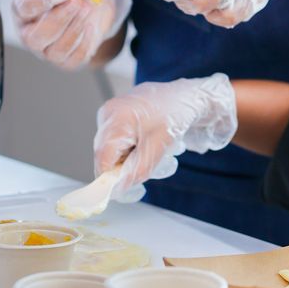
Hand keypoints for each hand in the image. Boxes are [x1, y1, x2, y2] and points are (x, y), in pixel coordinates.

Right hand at [12, 0, 130, 69]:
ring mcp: (46, 50)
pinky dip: (85, 42)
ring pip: (56, 50)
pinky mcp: (66, 61)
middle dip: (60, 18)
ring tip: (89, 7)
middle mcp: (29, 31)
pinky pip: (74, 59)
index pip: (25, 7)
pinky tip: (91, 25)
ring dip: (75, 28)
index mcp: (22, 6)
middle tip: (79, 0)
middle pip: (35, 37)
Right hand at [93, 75, 237, 200]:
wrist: (186, 96)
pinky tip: (155, 143)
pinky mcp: (118, 117)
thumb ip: (135, 172)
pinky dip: (138, 150)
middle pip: (108, 157)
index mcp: (115, 119)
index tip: (133, 191)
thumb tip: (116, 191)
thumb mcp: (157, 149)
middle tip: (155, 167)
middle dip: (131, 168)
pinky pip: (122, 143)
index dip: (113, 181)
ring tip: (163, 152)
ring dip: (139, 160)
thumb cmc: (175, 115)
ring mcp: (112, 114)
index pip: (102, 161)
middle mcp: (108, 115)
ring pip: (117, 152)